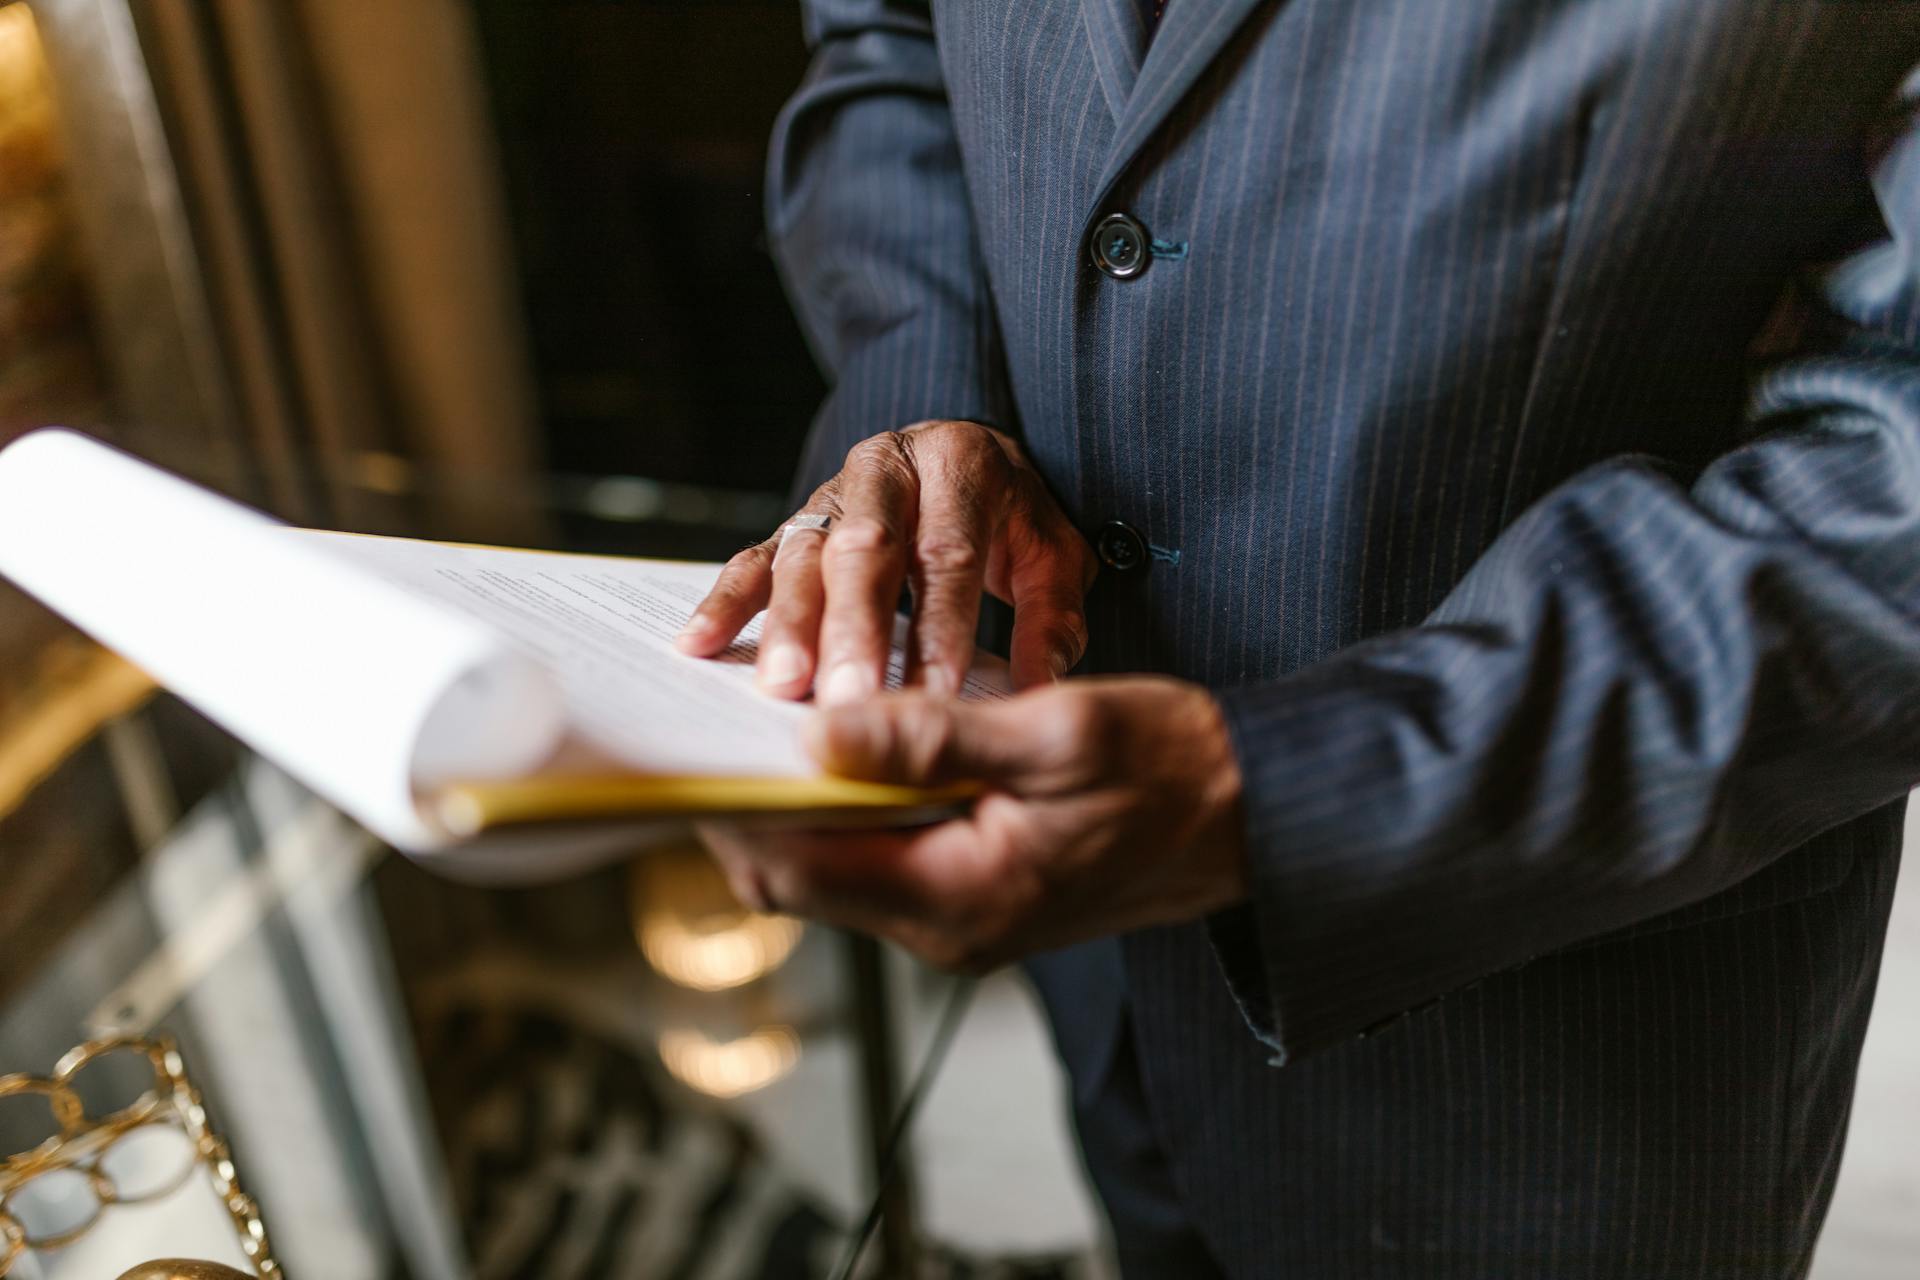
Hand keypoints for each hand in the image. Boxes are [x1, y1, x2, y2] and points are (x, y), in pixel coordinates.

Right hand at [673, 421, 1095, 702]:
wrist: (967, 457)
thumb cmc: (1013, 520)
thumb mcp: (1054, 556)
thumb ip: (1050, 621)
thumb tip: (1039, 693)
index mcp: (959, 467)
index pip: (947, 554)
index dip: (939, 628)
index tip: (935, 698)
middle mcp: (886, 470)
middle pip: (865, 552)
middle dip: (854, 632)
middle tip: (848, 701)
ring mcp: (830, 494)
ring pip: (803, 557)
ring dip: (790, 626)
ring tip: (782, 689)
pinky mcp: (792, 522)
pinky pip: (752, 559)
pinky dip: (725, 603)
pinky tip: (698, 646)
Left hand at [698, 678, 1247, 970]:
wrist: (1260, 816)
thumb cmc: (1176, 770)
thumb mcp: (1056, 733)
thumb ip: (932, 736)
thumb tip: (820, 733)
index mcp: (961, 898)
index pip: (798, 866)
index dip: (733, 806)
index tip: (692, 743)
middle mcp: (949, 928)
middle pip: (799, 880)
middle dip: (747, 808)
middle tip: (717, 724)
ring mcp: (962, 919)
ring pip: (834, 870)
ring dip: (796, 805)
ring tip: (773, 723)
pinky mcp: (977, 894)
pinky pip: (880, 859)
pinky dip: (846, 809)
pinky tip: (847, 746)